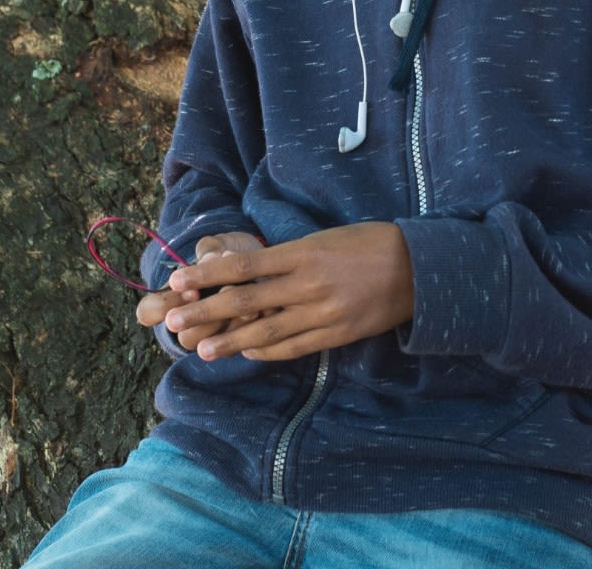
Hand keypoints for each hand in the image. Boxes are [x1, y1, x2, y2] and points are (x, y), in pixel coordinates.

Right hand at [135, 232, 263, 334]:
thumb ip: (211, 251)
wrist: (262, 264)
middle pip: (185, 337)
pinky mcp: (237, 343)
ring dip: (230, 326)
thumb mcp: (217, 245)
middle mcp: (188, 323)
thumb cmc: (228, 253)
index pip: (148, 312)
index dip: (165, 306)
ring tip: (250, 307)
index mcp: (172, 299)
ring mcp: (213, 337)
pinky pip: (240, 346)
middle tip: (222, 297)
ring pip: (211, 346)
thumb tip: (212, 259)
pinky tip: (266, 312)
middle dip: (205, 318)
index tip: (191, 290)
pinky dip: (253, 329)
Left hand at [162, 222, 413, 361]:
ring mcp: (322, 313)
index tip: (178, 281)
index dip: (207, 275)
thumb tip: (248, 272)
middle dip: (206, 313)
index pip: (243, 266)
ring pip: (265, 331)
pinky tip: (246, 352)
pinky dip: (267, 350)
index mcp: (303, 253)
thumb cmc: (368, 243)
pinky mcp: (336, 334)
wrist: (418, 268)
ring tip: (202, 351)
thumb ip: (288, 257)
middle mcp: (308, 284)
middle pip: (246, 302)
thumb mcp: (324, 239)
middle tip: (173, 323)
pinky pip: (293, 347)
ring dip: (230, 342)